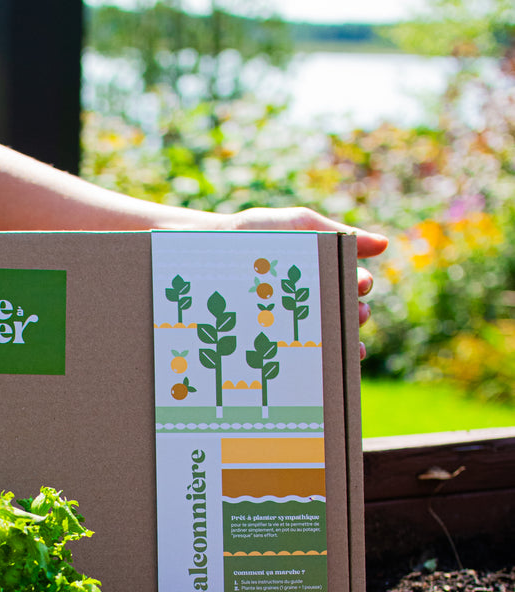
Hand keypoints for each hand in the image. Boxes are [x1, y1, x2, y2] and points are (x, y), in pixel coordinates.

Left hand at [224, 206, 387, 358]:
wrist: (207, 255)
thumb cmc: (252, 234)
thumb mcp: (296, 226)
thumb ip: (337, 233)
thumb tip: (384, 244)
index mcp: (323, 271)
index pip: (354, 283)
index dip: (362, 284)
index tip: (361, 283)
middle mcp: (314, 300)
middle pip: (347, 312)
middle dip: (357, 314)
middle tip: (356, 314)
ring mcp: (296, 323)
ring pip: (332, 337)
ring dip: (346, 341)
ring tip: (350, 344)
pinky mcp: (277, 343)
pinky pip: (307, 357)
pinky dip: (326, 363)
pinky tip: (334, 365)